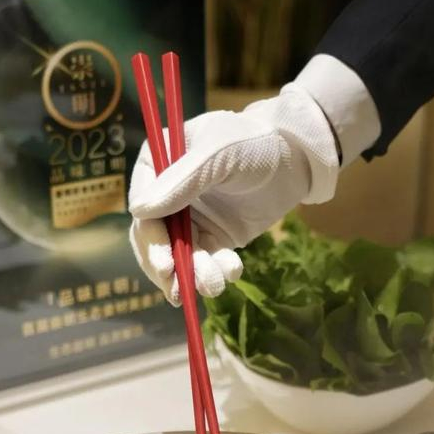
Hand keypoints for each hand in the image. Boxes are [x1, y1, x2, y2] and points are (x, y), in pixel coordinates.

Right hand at [128, 83, 338, 304]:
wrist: (296, 159)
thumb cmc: (254, 144)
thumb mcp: (218, 155)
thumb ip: (181, 181)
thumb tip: (138, 210)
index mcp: (158, 163)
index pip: (143, 207)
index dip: (150, 239)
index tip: (165, 264)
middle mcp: (167, 194)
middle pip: (155, 239)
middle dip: (168, 267)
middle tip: (180, 290)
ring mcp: (190, 218)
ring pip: (181, 256)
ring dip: (195, 274)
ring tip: (214, 284)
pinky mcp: (214, 237)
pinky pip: (207, 261)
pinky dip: (217, 272)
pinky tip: (232, 270)